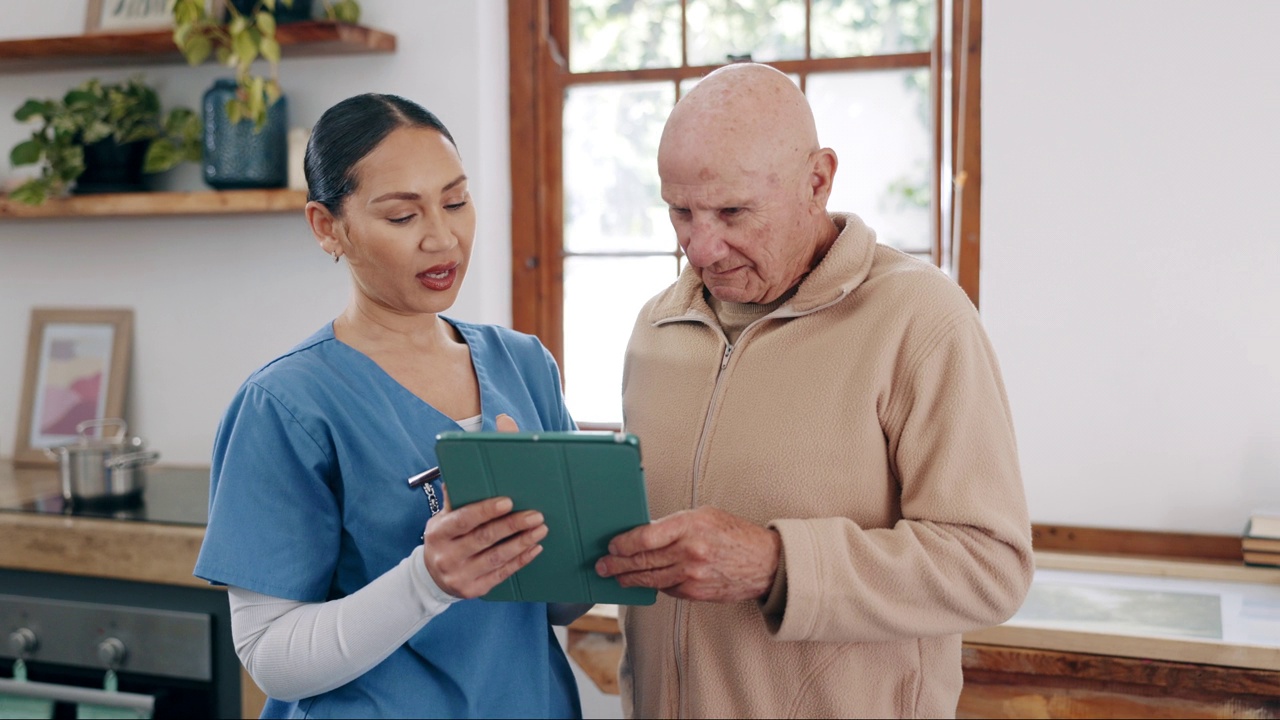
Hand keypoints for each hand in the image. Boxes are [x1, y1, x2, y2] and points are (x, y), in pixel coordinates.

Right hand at [422, 412, 544, 597]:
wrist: (432, 578)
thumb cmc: (444, 538)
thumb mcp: (442, 517)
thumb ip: (456, 497)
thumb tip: (463, 467)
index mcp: (439, 532)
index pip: (464, 520)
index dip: (486, 510)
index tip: (508, 501)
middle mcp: (447, 555)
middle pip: (485, 538)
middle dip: (513, 525)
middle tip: (536, 514)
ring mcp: (460, 575)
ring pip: (497, 557)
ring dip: (522, 542)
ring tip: (541, 529)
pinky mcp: (474, 590)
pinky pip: (502, 574)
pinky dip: (520, 560)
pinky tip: (534, 548)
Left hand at [594, 506, 780, 602]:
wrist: (765, 562)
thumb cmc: (734, 534)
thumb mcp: (705, 516)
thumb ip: (675, 524)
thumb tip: (644, 533)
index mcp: (690, 526)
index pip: (646, 536)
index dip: (624, 543)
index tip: (613, 545)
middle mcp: (690, 552)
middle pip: (643, 561)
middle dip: (618, 564)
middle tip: (602, 566)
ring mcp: (693, 576)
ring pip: (651, 579)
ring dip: (629, 579)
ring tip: (616, 577)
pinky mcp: (696, 593)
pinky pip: (667, 589)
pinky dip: (655, 585)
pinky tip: (646, 581)